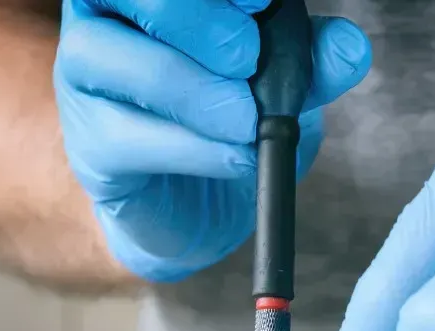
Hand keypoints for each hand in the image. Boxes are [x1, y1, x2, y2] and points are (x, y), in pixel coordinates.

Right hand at [54, 0, 370, 281]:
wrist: (202, 206)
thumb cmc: (234, 123)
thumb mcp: (284, 86)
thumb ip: (312, 61)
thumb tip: (349, 47)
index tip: (261, 3)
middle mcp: (104, 17)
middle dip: (197, 20)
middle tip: (248, 59)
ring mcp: (85, 77)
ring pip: (110, 57)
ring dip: (194, 90)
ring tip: (248, 122)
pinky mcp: (90, 144)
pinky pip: (127, 135)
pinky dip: (194, 148)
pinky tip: (236, 157)